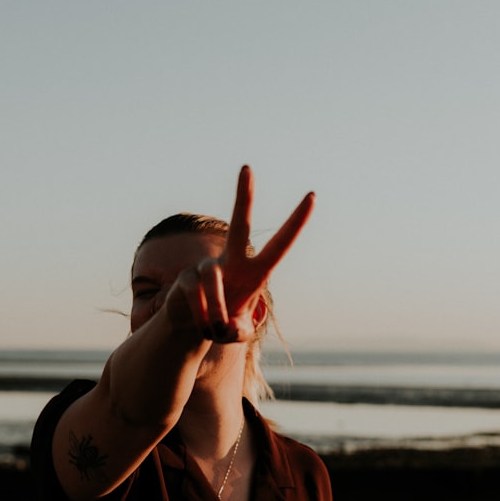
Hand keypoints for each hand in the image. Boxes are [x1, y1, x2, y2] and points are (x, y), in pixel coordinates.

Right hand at [176, 166, 314, 342]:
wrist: (193, 329)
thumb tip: (226, 326)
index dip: (296, 222)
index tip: (312, 195)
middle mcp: (232, 261)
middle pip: (239, 225)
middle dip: (243, 196)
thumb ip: (239, 332)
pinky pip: (195, 295)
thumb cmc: (224, 325)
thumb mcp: (237, 333)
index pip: (280, 244)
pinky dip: (201, 316)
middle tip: (247, 167)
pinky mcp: (187, 277)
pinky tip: (200, 325)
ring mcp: (207, 265)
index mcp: (255, 271)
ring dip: (216, 312)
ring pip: (214, 282)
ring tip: (215, 330)